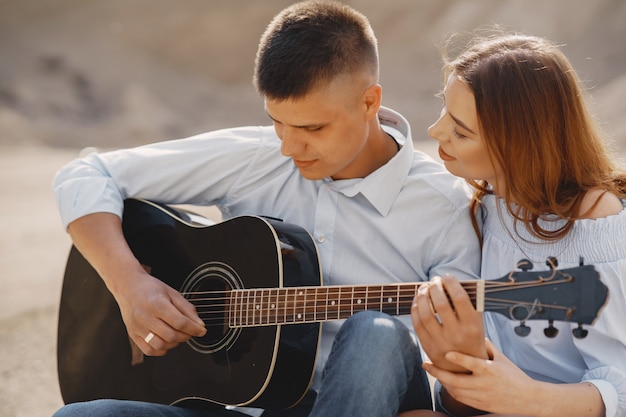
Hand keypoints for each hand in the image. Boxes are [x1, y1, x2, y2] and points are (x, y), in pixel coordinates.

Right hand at [67, 212, 206, 356]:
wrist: (128, 287)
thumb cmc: (150, 288)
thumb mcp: (172, 293)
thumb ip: (187, 309)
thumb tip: (199, 325)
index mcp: (156, 304)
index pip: (179, 322)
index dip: (194, 329)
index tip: (201, 330)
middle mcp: (145, 317)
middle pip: (171, 335)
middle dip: (186, 336)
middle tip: (190, 331)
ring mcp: (137, 327)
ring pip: (160, 345)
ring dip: (174, 343)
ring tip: (178, 335)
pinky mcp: (132, 334)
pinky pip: (149, 350)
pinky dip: (161, 349)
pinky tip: (166, 340)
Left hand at [411, 275, 487, 371]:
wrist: (465, 368)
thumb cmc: (471, 338)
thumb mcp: (477, 323)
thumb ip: (467, 304)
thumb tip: (448, 281)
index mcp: (473, 327)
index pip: (460, 298)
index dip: (451, 283)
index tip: (447, 277)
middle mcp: (457, 335)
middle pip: (440, 304)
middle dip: (435, 287)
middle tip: (434, 280)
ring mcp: (441, 342)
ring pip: (425, 313)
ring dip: (422, 296)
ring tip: (424, 287)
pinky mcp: (428, 347)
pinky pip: (417, 323)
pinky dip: (415, 308)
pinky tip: (418, 300)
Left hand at [424, 339, 536, 414]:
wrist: (528, 398)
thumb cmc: (514, 375)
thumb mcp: (501, 358)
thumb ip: (485, 346)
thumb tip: (472, 330)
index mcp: (491, 370)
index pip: (473, 364)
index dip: (459, 359)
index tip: (447, 353)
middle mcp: (485, 385)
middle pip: (457, 382)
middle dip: (438, 373)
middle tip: (426, 364)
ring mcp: (481, 396)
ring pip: (455, 391)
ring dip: (441, 381)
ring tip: (432, 370)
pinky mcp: (480, 405)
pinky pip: (460, 399)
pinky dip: (450, 390)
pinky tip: (444, 382)